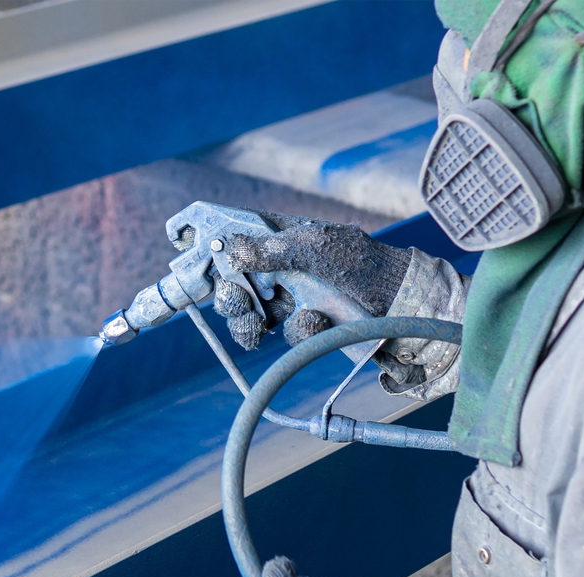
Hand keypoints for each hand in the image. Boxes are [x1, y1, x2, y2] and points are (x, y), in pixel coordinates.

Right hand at [212, 213, 412, 349]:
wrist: (399, 301)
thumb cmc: (360, 260)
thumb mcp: (315, 247)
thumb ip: (271, 249)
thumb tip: (228, 250)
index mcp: (275, 239)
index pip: (232, 236)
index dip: (207, 242)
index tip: (183, 248)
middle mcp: (276, 268)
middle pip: (229, 284)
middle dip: (226, 296)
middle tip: (237, 301)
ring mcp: (288, 298)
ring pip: (247, 316)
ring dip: (246, 322)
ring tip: (257, 324)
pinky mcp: (303, 325)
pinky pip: (283, 333)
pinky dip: (298, 329)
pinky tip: (315, 320)